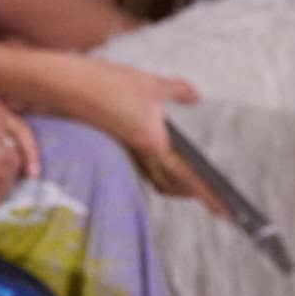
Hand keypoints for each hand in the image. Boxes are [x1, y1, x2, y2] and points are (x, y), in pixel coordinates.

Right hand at [66, 62, 224, 213]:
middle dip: (190, 192)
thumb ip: (176, 90)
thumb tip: (197, 96)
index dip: (207, 195)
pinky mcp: (118, 141)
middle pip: (171, 184)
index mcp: (155, 142)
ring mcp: (129, 149)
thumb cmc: (111, 84)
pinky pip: (143, 164)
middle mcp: (143, 152)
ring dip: (173, 182)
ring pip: (156, 176)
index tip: (224, 212)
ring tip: (189, 179)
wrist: (70, 85)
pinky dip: (157, 167)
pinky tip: (160, 154)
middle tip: (211, 196)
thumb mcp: (149, 83)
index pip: (188, 176)